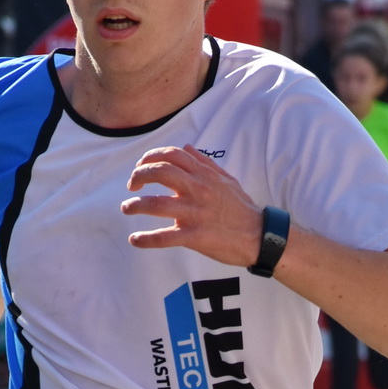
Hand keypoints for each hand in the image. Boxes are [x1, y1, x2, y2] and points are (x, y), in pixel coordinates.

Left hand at [122, 144, 262, 264]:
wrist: (260, 236)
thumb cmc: (242, 209)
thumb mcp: (227, 180)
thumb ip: (205, 164)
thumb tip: (187, 148)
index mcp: (204, 175)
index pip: (171, 155)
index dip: (150, 157)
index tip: (141, 167)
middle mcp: (198, 190)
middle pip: (160, 173)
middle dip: (139, 176)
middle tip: (132, 186)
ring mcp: (196, 214)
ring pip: (157, 204)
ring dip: (136, 205)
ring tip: (127, 208)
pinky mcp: (196, 237)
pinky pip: (166, 237)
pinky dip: (147, 239)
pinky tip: (135, 240)